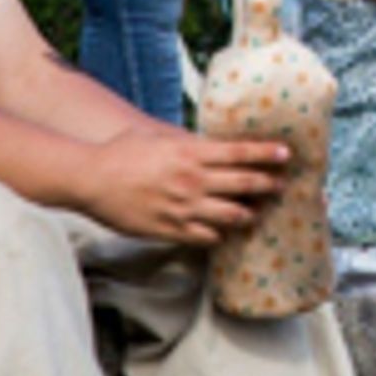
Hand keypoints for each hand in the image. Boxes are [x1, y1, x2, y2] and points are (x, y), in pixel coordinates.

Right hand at [74, 130, 288, 245]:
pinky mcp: (170, 230)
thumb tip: (213, 142)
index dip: (267, 154)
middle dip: (268, 184)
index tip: (286, 154)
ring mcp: (183, 208)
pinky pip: (207, 237)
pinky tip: (226, 231)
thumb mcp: (160, 138)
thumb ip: (190, 142)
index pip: (240, 153)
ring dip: (250, 213)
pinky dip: (221, 234)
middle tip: (282, 185)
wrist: (89, 179)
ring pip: (232, 215)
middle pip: (244, 184)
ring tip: (258, 212)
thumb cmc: (123, 152)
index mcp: (191, 153)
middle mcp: (193, 181)